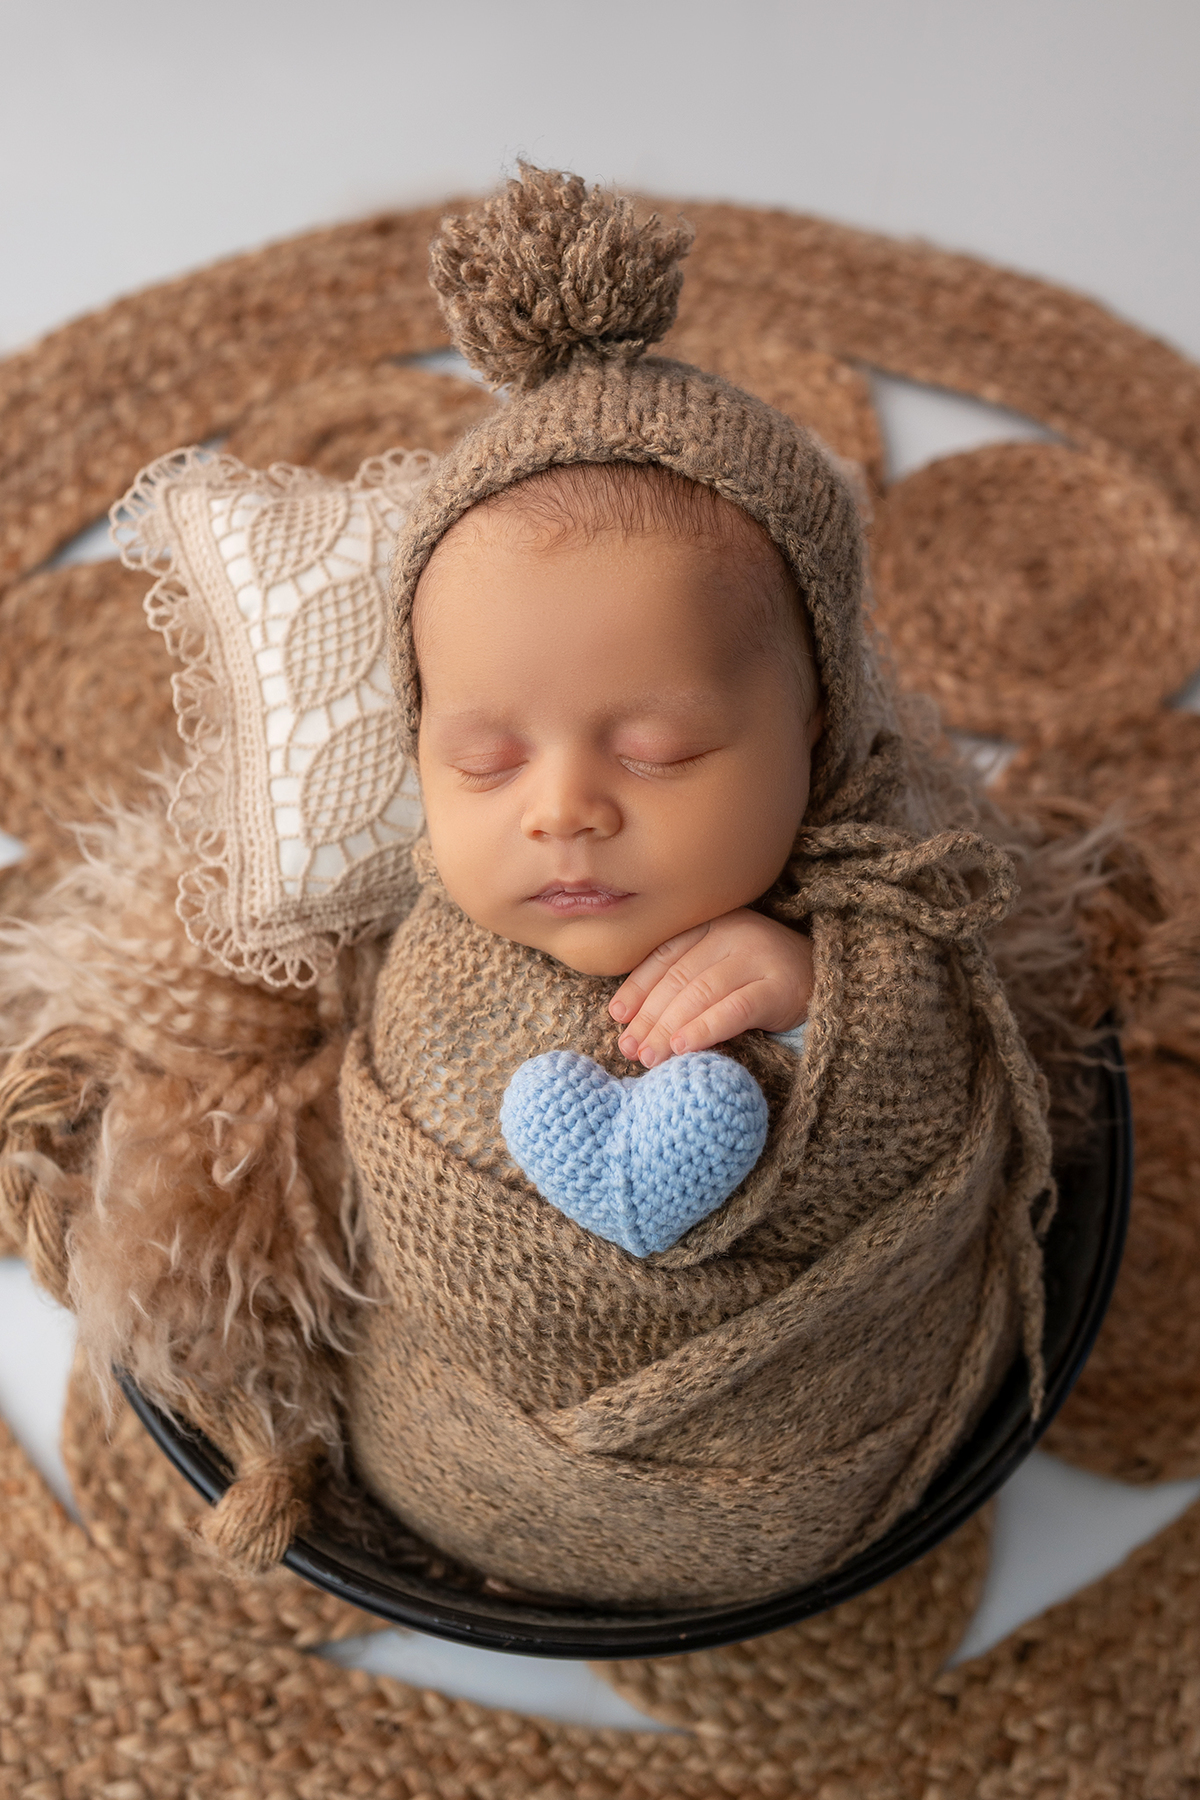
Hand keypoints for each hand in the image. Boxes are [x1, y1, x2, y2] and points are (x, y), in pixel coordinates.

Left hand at [609, 909, 812, 1067]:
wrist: (831, 983)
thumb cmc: (764, 982)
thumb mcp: (722, 970)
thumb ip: (684, 981)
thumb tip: (628, 1019)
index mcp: (714, 923)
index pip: (664, 956)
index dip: (637, 988)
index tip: (617, 1019)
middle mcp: (735, 932)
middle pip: (679, 978)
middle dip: (649, 1016)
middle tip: (629, 1049)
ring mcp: (760, 956)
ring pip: (701, 994)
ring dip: (669, 1028)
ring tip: (649, 1057)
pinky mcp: (781, 986)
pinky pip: (735, 1009)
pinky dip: (705, 1029)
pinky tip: (684, 1049)